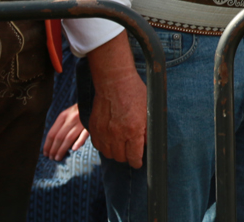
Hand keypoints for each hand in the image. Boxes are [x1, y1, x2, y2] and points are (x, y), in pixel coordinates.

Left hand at [43, 104, 89, 160]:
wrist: (92, 102)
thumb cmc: (78, 111)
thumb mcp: (67, 114)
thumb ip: (60, 126)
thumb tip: (52, 143)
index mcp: (63, 116)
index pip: (52, 133)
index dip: (47, 144)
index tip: (45, 153)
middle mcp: (71, 118)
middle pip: (59, 137)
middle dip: (53, 149)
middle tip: (51, 158)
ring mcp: (81, 122)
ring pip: (69, 138)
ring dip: (62, 149)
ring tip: (58, 158)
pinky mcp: (90, 124)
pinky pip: (84, 135)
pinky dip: (79, 142)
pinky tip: (74, 149)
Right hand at [86, 35, 147, 167]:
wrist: (114, 80)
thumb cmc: (134, 92)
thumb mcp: (148, 110)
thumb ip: (148, 129)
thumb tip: (147, 144)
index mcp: (133, 130)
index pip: (134, 157)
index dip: (137, 162)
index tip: (138, 162)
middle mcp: (117, 134)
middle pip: (120, 158)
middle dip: (127, 157)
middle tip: (130, 152)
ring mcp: (104, 131)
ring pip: (108, 153)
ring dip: (115, 152)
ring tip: (120, 146)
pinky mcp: (94, 127)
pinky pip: (98, 145)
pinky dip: (104, 145)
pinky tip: (110, 140)